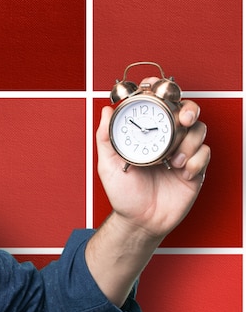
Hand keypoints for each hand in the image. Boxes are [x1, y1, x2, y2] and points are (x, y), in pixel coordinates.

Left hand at [96, 80, 210, 240]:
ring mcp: (182, 153)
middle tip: (182, 119)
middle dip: (188, 109)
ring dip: (189, 141)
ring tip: (173, 161)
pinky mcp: (195, 169)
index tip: (159, 89)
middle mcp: (166, 140)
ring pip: (198, 130)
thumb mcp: (107, 165)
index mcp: (147, 135)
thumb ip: (106, 138)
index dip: (161, 92)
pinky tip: (182, 172)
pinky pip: (205, 154)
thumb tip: (106, 110)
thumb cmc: (123, 194)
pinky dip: (196, 161)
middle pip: (185, 111)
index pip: (158, 105)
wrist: (139, 221)